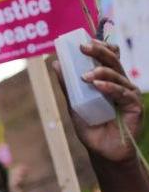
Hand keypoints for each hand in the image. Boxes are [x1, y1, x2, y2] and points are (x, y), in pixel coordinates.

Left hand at [53, 40, 143, 162]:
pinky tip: (98, 85)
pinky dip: (109, 87)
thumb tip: (56, 64)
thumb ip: (68, 85)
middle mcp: (120, 83)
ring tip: (85, 76)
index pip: (109, 57)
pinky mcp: (134, 106)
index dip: (100, 46)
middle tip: (83, 47)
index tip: (84, 41)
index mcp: (108, 79)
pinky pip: (123, 92)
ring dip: (101, 72)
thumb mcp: (74, 103)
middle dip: (98, 51)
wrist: (101, 150)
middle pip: (113, 61)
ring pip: (117, 75)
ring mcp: (128, 93)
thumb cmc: (90, 126)